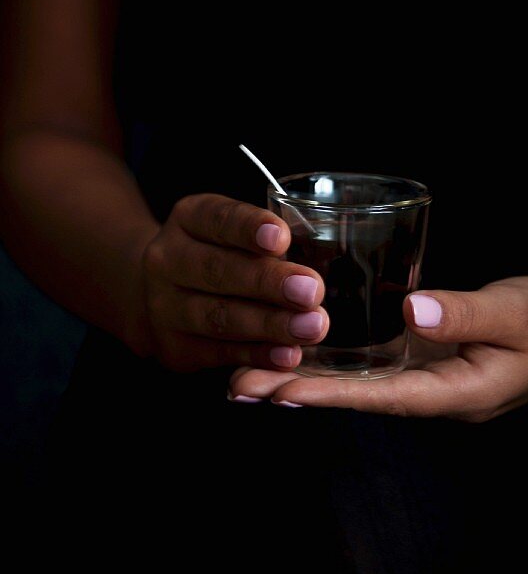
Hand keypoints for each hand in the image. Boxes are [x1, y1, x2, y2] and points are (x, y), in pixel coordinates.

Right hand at [131, 194, 327, 371]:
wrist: (159, 294)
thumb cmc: (219, 253)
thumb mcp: (232, 232)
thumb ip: (267, 241)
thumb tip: (321, 261)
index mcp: (188, 218)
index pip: (218, 218)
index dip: (249, 228)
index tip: (282, 237)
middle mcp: (167, 259)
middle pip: (218, 271)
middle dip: (269, 282)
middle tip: (311, 291)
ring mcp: (164, 306)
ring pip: (219, 316)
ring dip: (270, 324)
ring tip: (311, 327)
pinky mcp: (174, 347)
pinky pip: (220, 352)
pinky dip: (258, 355)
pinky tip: (288, 354)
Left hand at [227, 277, 527, 420]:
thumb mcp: (517, 311)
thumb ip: (465, 312)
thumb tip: (410, 311)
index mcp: (457, 392)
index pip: (384, 397)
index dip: (332, 395)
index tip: (283, 391)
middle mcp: (431, 394)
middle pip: (356, 398)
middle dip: (297, 393)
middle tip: (237, 386)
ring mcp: (422, 380)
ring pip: (354, 385)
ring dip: (302, 380)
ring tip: (244, 375)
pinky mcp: (418, 362)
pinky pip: (367, 367)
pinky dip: (328, 363)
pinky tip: (292, 352)